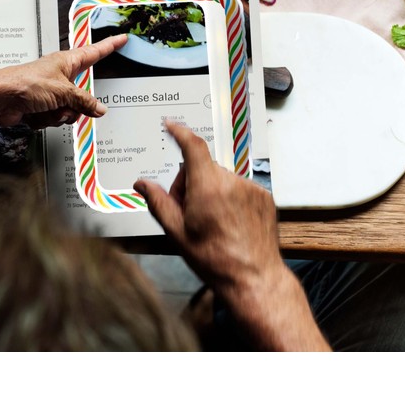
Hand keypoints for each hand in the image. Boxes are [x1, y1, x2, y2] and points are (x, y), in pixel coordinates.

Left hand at [0, 34, 126, 128]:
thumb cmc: (24, 83)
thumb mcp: (62, 91)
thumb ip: (83, 101)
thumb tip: (99, 108)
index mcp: (67, 62)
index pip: (95, 52)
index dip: (109, 46)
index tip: (122, 39)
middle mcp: (60, 77)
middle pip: (82, 95)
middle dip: (75, 106)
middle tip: (64, 105)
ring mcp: (50, 93)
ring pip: (70, 111)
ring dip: (60, 114)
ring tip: (46, 108)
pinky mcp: (41, 108)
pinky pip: (55, 119)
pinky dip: (47, 120)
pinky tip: (35, 114)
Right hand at [134, 122, 329, 349]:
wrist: (254, 280)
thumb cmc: (215, 260)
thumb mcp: (177, 232)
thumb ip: (158, 202)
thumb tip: (141, 184)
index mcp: (207, 188)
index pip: (193, 147)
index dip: (180, 132)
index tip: (171, 125)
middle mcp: (231, 182)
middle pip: (202, 168)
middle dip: (190, 183)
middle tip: (187, 211)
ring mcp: (251, 188)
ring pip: (220, 178)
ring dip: (211, 190)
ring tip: (211, 222)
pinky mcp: (264, 196)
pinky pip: (238, 187)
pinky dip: (229, 197)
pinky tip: (228, 222)